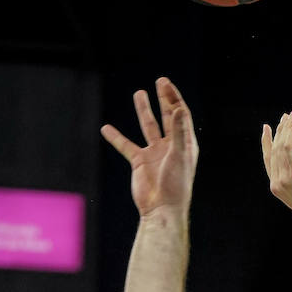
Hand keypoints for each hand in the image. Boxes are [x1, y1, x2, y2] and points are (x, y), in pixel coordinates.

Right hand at [101, 77, 198, 218]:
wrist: (161, 210)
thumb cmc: (176, 186)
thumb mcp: (178, 155)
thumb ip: (178, 132)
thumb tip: (178, 108)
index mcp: (185, 145)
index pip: (181, 116)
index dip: (174, 99)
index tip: (165, 84)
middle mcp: (171, 147)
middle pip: (168, 117)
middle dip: (164, 99)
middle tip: (160, 81)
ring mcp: (155, 154)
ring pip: (149, 127)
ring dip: (144, 110)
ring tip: (139, 93)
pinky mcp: (140, 162)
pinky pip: (126, 145)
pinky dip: (116, 137)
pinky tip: (106, 128)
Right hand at [262, 110, 291, 235]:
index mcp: (277, 187)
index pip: (268, 160)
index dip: (266, 143)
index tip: (267, 127)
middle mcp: (277, 182)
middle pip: (275, 149)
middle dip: (281, 130)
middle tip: (289, 115)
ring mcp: (285, 178)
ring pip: (282, 145)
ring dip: (288, 128)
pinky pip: (291, 146)